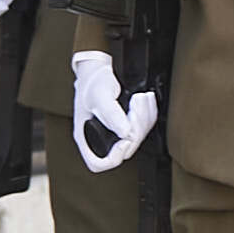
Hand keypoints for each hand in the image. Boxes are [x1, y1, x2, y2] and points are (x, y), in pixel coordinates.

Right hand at [71, 49, 157, 171]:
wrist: (98, 69)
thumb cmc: (92, 81)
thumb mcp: (99, 95)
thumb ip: (111, 114)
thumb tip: (126, 133)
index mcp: (85, 136)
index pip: (98, 163)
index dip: (113, 158)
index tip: (124, 140)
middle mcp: (99, 138)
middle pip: (125, 150)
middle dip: (136, 127)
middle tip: (136, 103)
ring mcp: (114, 133)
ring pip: (137, 139)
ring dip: (145, 117)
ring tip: (141, 97)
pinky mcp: (127, 124)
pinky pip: (143, 128)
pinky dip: (148, 114)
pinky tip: (145, 99)